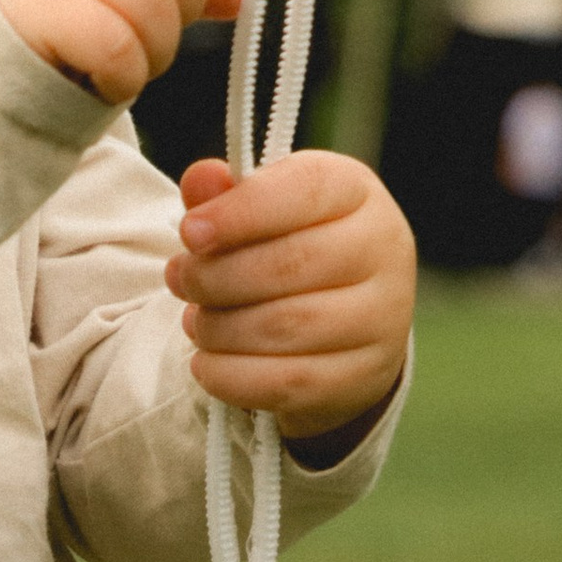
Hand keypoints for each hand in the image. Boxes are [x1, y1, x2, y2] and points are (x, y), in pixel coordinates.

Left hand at [167, 150, 415, 437]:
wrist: (347, 316)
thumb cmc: (290, 243)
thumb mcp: (261, 206)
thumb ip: (226, 192)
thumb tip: (201, 179)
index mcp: (355, 191)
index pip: (304, 190)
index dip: (240, 212)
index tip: (188, 232)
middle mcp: (383, 249)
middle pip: (292, 263)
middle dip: (217, 276)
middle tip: (178, 279)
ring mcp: (384, 317)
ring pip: (289, 326)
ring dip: (221, 328)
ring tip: (194, 321)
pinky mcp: (367, 375)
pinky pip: (292, 382)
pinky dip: (235, 377)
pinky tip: (206, 364)